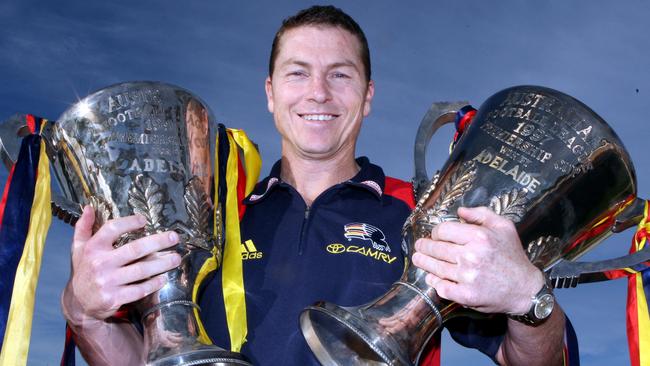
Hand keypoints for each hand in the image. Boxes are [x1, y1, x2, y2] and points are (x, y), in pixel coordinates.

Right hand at [61, 206, 181, 326]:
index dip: (130, 222)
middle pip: (135, 249)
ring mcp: (107, 282)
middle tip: (174, 238)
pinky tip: (163, 278)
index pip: (112, 229)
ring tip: (176, 258)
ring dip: (162, 263)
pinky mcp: (114, 298)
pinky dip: (154, 284)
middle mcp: (100, 264)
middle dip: (158, 242)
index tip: (144, 220)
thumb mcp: (78, 249)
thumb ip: (83, 227)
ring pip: (141, 270)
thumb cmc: (83, 271)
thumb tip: (89, 207)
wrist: (78, 303)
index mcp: (92, 248)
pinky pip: (139, 290)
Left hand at [411, 206, 543, 314]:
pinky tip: (431, 277)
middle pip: (436, 248)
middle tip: (419, 246)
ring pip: (435, 267)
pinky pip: (442, 287)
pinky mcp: (466, 296)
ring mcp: (468, 277)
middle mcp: (472, 255)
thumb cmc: (513, 255)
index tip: (435, 235)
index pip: (443, 230)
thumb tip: (459, 210)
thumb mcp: (504, 227)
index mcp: (479, 236)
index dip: (435, 232)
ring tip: (418, 259)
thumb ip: (481, 214)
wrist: (525, 290)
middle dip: (424, 246)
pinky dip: (434, 282)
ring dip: (423, 262)